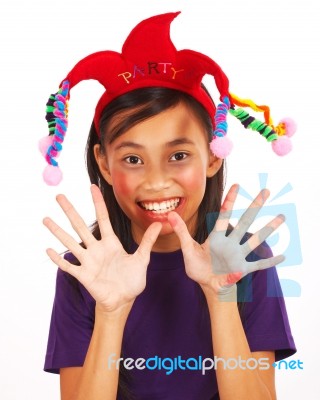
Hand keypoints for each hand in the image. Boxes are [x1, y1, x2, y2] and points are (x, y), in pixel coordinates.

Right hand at [43, 185, 161, 312]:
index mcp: (111, 243)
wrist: (123, 300)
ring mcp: (88, 261)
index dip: (98, 203)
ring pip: (71, 242)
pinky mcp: (84, 275)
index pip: (103, 218)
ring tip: (46, 219)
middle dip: (70, 211)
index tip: (92, 187)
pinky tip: (48, 250)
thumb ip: (148, 241)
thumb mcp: (142, 259)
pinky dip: (59, 259)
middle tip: (59, 196)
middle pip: (81, 226)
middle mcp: (97, 249)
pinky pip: (69, 266)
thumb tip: (160, 224)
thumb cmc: (132, 280)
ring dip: (58, 231)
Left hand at [167, 184, 284, 300]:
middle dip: (254, 207)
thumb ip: (181, 232)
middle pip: (244, 222)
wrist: (208, 286)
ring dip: (267, 229)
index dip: (229, 201)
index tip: (237, 185)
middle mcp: (230, 243)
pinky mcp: (243, 269)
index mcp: (216, 237)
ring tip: (281, 217)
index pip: (223, 216)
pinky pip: (258, 265)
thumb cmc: (198, 267)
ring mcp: (238, 255)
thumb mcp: (187, 249)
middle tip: (266, 191)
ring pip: (254, 240)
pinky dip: (270, 262)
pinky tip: (284, 256)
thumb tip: (169, 214)